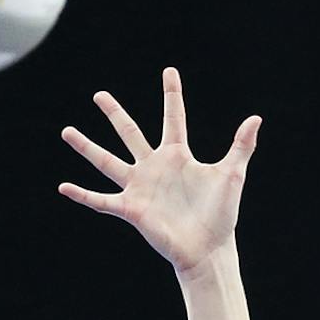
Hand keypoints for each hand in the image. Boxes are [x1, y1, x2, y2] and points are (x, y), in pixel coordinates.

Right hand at [59, 68, 260, 279]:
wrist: (209, 249)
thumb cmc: (221, 214)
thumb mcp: (231, 176)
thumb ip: (241, 146)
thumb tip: (256, 119)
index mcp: (177, 156)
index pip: (173, 118)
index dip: (172, 95)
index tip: (169, 71)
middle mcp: (154, 167)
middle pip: (130, 133)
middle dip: (115, 114)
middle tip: (99, 95)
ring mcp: (140, 187)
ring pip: (107, 161)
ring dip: (86, 147)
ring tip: (66, 131)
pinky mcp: (131, 209)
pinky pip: (102, 200)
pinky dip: (82, 195)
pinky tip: (63, 187)